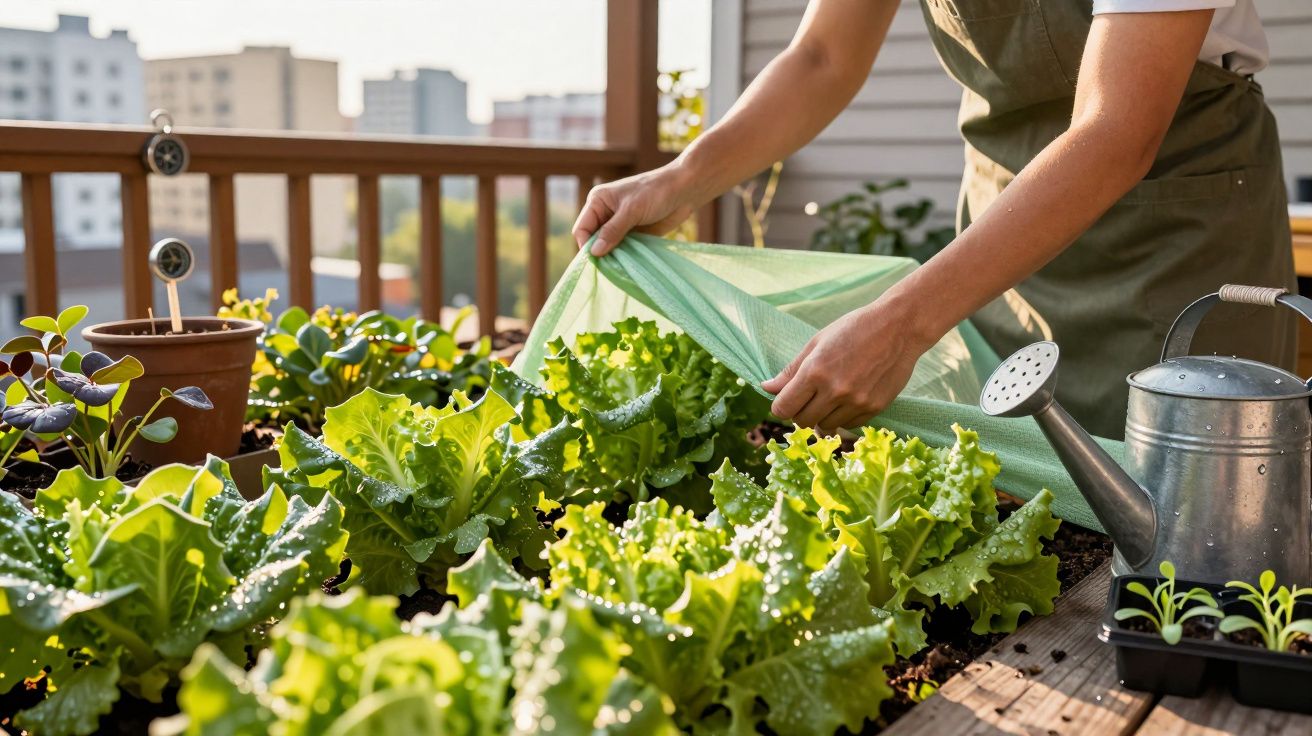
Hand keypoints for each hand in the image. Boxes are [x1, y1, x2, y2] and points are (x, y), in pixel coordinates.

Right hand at [572, 163, 701, 255]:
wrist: (685, 190)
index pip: (582, 229)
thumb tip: (594, 252)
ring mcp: (619, 225)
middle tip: (610, 267)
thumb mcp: (632, 210)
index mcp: (598, 201)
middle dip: (600, 253)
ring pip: (608, 247)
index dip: (586, 245)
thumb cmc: (656, 192)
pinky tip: (629, 265)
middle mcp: (605, 214)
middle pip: (593, 240)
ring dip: (613, 257)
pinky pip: (623, 250)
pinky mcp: (633, 234)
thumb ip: (613, 231)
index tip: (597, 261)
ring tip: (621, 267)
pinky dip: (625, 257)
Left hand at [760, 300, 936, 433]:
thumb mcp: (817, 343)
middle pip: (802, 421)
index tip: (786, 399)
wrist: (899, 328)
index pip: (783, 408)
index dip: (781, 406)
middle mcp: (835, 391)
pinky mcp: (874, 408)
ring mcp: (856, 402)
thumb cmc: (855, 329)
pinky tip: (848, 397)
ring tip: (830, 394)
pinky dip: (842, 417)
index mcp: (815, 372)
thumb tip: (767, 388)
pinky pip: (847, 425)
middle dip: (799, 412)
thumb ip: (791, 370)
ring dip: (821, 416)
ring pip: (825, 426)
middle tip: (808, 396)